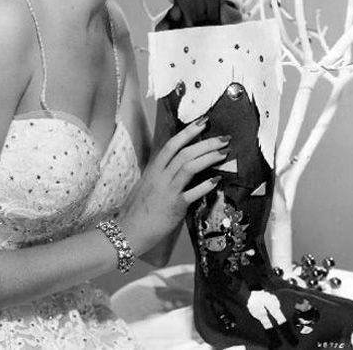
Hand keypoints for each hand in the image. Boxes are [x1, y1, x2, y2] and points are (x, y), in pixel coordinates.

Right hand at [119, 120, 229, 254]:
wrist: (128, 231)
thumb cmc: (136, 209)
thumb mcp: (146, 184)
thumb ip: (160, 174)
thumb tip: (175, 165)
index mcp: (153, 169)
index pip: (172, 145)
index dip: (188, 132)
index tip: (203, 122)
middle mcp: (160, 176)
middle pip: (185, 153)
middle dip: (206, 143)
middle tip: (224, 138)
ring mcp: (168, 190)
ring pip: (189, 167)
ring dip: (208, 158)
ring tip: (223, 153)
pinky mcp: (175, 207)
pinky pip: (192, 193)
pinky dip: (205, 186)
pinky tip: (217, 180)